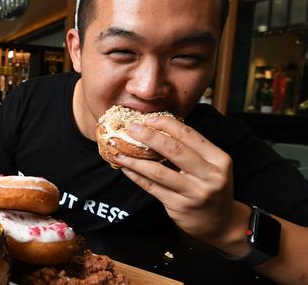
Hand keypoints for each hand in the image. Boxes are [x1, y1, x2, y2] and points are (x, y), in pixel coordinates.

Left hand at [114, 116, 250, 254]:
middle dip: (149, 136)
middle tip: (131, 129)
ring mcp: (194, 193)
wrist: (222, 223)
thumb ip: (191, 149)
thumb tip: (158, 128)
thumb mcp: (212, 166)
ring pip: (158, 171)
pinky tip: (126, 168)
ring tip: (119, 151)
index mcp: (219, 160)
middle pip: (174, 150)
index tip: (148, 119)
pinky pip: (152, 187)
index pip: (190, 135)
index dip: (167, 124)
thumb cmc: (211, 187)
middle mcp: (209, 176)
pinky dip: (136, 176)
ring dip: (135, 160)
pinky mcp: (179, 207)